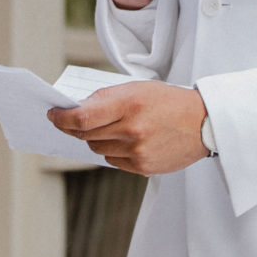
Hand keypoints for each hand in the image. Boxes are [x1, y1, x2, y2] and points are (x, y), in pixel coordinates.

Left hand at [48, 81, 210, 175]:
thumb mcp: (137, 88)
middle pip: (85, 135)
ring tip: (112, 128)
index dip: (61, 118)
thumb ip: (106, 99)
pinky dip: (113, 151)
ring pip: (97, 149)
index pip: (81, 118)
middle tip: (71, 122)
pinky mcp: (143, 168)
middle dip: (75, 128)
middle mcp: (131, 130)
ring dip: (96, 139)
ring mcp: (137, 151)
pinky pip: (113, 161)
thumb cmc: (168, 101)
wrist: (204, 123)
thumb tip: (75, 111)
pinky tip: (127, 141)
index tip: (53, 115)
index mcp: (128, 104)